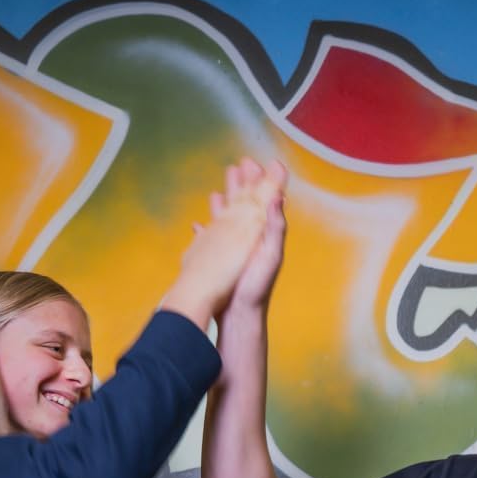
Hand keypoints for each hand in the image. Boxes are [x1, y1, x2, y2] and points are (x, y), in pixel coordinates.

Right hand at [219, 159, 286, 313]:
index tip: (263, 162)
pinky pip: (211, 239)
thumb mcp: (270, 256)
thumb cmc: (256, 288)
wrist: (239, 316)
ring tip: (219, 188)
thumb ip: (275, 228)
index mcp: (264, 234)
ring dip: (225, 202)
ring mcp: (234, 249)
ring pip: (229, 219)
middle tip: (240, 163)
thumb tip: (277, 198)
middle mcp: (250, 239)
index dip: (265, 181)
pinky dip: (206, 230)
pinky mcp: (219, 260)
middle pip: (246, 204)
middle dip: (243, 184)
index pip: (265, 201)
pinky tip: (199, 224)